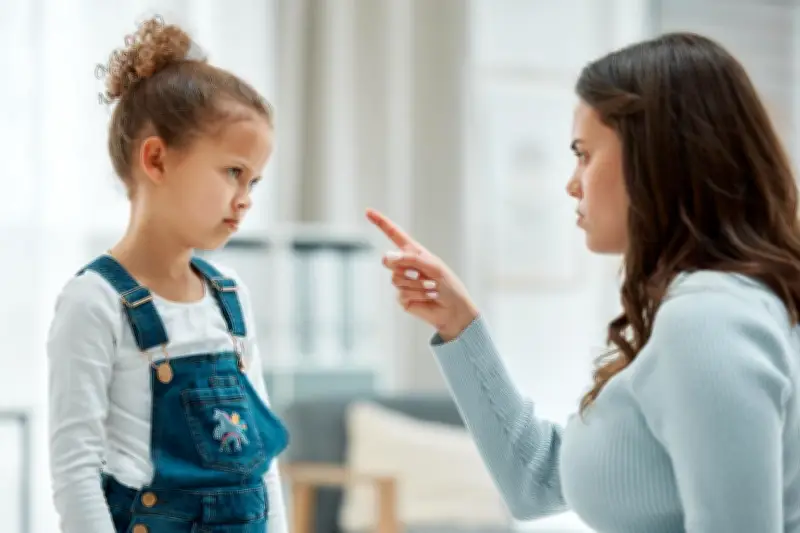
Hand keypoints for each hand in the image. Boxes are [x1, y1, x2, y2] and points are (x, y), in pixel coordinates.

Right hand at [365, 208, 478, 340]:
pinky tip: (429, 296)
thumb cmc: (449, 285)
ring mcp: (402, 282)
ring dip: (417, 284)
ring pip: (396, 279)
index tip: (368, 211)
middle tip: (417, 273)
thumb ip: (411, 259)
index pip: (394, 234)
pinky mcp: (402, 298)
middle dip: (401, 265)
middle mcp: (405, 265)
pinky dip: (418, 294)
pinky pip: (402, 293)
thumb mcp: (433, 266)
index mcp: (413, 252)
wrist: (454, 309)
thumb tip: (387, 257)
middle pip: (387, 260)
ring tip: (431, 288)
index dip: (381, 223)